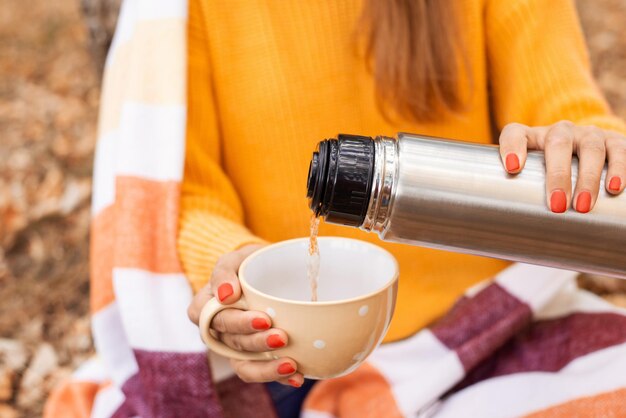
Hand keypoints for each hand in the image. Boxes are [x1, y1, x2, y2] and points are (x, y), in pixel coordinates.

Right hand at [188, 243, 303, 386]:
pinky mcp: (252, 357)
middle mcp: (217, 330)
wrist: (271, 271)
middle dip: (258, 342)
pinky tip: (296, 376)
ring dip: (267, 367)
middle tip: (282, 337)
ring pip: (244, 364)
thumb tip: (225, 294)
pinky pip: (258, 372)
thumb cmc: (249, 264)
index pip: (213, 319)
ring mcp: (235, 346)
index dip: (237, 323)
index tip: (264, 319)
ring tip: (291, 364)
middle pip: (233, 341)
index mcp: (205, 305)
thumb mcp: (236, 257)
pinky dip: (277, 377)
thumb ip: (225, 270)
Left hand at [498, 121, 624, 212]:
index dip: (512, 147)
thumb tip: (512, 230)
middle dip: (557, 175)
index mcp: (533, 137)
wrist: (585, 154)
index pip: (515, 133)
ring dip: (587, 178)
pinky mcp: (614, 141)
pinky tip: (614, 188)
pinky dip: (618, 169)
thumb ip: (520, 191)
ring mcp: (588, 134)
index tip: (512, 168)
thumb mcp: (533, 176)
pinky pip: (619, 151)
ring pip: (590, 148)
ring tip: (582, 206)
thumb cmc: (550, 171)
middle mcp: (561, 131)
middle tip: (556, 205)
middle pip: (556, 143)